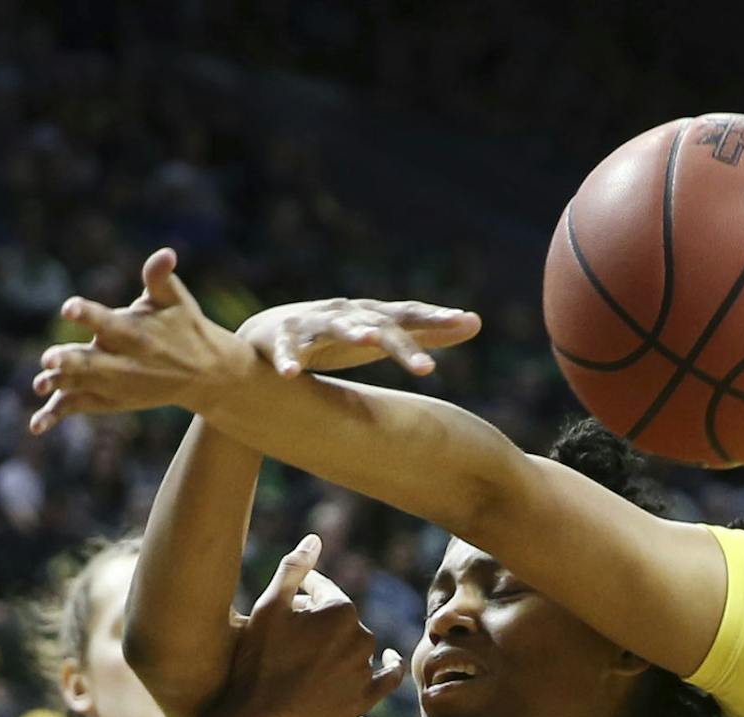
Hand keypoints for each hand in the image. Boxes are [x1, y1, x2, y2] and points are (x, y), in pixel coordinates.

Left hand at [30, 249, 256, 432]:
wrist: (205, 375)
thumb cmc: (185, 328)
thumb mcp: (177, 301)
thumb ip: (161, 278)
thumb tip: (166, 253)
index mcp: (136, 334)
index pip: (109, 323)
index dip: (88, 315)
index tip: (68, 307)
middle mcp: (125, 362)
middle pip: (93, 362)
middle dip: (71, 362)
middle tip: (49, 359)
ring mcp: (115, 384)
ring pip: (82, 386)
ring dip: (60, 386)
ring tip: (40, 385)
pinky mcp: (109, 400)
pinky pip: (79, 406)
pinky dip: (57, 414)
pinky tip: (36, 425)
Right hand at [199, 534, 401, 716]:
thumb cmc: (258, 661)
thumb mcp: (268, 608)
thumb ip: (294, 568)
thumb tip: (315, 538)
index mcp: (341, 609)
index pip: (322, 590)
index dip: (300, 595)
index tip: (284, 607)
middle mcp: (361, 636)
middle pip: (338, 617)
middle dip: (317, 621)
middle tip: (287, 637)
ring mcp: (365, 669)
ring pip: (354, 644)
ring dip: (337, 644)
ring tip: (303, 659)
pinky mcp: (366, 698)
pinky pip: (387, 676)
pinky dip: (388, 665)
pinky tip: (388, 657)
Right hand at [238, 298, 481, 377]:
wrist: (268, 336)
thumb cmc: (336, 340)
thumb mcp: (382, 338)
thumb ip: (425, 332)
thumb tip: (475, 323)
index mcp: (370, 315)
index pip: (407, 315)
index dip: (434, 318)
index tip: (463, 323)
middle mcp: (344, 314)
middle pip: (378, 326)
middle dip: (401, 344)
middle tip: (427, 368)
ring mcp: (311, 324)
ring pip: (333, 327)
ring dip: (350, 332)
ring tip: (368, 342)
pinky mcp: (280, 339)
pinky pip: (285, 351)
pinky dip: (288, 360)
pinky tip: (291, 375)